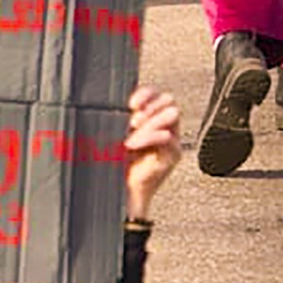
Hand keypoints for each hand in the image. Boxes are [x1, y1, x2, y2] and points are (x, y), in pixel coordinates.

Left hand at [123, 85, 181, 221]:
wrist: (120, 188)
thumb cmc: (116, 161)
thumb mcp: (114, 132)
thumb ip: (118, 116)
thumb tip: (110, 101)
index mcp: (150, 116)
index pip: (156, 93)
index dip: (146, 93)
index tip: (130, 103)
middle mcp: (164, 125)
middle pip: (168, 100)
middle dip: (150, 106)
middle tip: (132, 121)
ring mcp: (171, 139)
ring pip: (172, 114)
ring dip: (151, 121)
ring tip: (133, 134)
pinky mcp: (173, 154)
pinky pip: (168, 137)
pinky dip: (149, 138)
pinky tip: (133, 144)